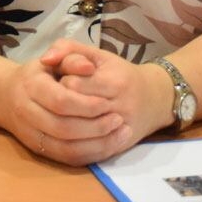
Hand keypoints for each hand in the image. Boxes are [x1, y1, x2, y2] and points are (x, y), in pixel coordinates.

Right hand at [0, 42, 127, 165]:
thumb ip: (71, 56)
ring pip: (67, 149)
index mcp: (30, 86)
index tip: (108, 102)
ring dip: (97, 144)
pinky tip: (109, 145)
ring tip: (120, 132)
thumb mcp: (54, 59)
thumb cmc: (38, 74)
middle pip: (64, 128)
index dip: (86, 104)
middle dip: (95, 127)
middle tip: (118, 119)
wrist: (7, 96)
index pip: (60, 101)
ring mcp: (31, 135)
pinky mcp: (39, 151)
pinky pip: (68, 160)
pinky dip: (91, 155)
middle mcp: (26, 113)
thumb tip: (89, 67)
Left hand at [45, 40, 174, 162]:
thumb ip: (68, 49)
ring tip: (63, 114)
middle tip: (60, 99)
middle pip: (74, 109)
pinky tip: (65, 135)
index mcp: (113, 82)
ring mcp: (120, 130)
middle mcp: (119, 107)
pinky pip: (90, 153)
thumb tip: (45, 58)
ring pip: (79, 135)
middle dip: (60, 103)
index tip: (62, 80)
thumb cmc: (121, 73)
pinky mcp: (119, 147)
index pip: (73, 85)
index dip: (61, 82)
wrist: (155, 99)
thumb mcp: (97, 54)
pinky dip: (74, 145)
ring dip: (64, 124)